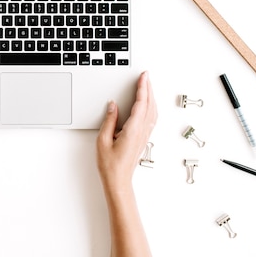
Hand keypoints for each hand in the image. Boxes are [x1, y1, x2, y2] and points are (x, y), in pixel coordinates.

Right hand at [97, 71, 156, 192]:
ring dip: (151, 96)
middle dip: (148, 88)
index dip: (142, 88)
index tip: (143, 76)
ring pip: (153, 111)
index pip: (140, 103)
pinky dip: (151, 106)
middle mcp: (142, 131)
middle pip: (150, 104)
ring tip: (147, 85)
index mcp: (133, 129)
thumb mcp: (102, 140)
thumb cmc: (110, 165)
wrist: (119, 181)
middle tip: (146, 76)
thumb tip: (113, 105)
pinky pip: (151, 118)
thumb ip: (109, 120)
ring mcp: (144, 135)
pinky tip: (148, 104)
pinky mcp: (143, 138)